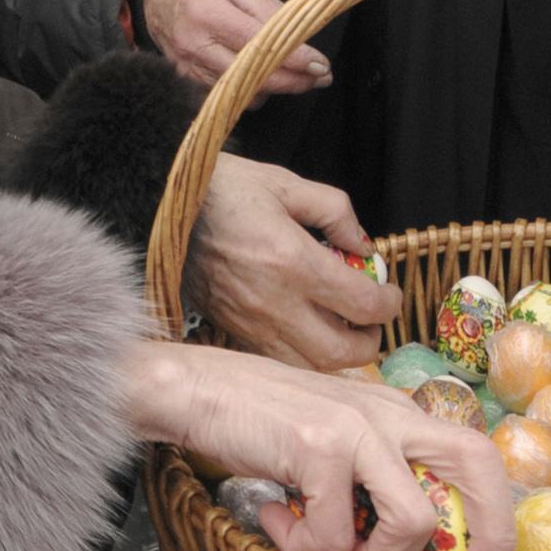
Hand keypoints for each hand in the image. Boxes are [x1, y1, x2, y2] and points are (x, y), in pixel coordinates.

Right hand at [120, 342, 514, 550]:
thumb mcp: (334, 440)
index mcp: (399, 413)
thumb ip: (371, 476)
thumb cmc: (259, 423)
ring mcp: (356, 426)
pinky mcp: (319, 445)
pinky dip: (303, 546)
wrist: (194, 389)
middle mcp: (389, 413)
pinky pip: (333, 534)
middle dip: (490, 542)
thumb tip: (405, 548)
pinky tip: (275, 521)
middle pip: (475, 469)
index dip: (498, 523)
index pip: (477, 459)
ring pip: (411, 520)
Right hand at [142, 0, 328, 98]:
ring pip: (242, 93)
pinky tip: (266, 78)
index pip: (258, 43)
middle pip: (252, 76)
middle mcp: (196, 46)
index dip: (294, 58)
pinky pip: (228, 98)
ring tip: (297, 75)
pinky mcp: (189, 83)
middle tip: (320, 77)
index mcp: (208, 12)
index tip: (320, 64)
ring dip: (275, 88)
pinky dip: (252, 91)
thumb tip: (298, 33)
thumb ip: (267, 7)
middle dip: (292, 81)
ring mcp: (190, 69)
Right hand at [190, 155, 395, 370]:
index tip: (389, 292)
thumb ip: (335, 212)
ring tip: (341, 330)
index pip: (362, 304)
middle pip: (340, 352)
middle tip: (372, 322)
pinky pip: (275, 360)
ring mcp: (249, 322)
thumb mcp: (286, 184)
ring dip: (335, 356)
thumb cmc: (221, 189)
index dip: (389, 304)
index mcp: (293, 261)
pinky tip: (304, 331)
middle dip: (369, 342)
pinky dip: (299, 356)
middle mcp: (273, 302)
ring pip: (308, 366)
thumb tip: (362, 246)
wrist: (160, 206)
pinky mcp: (229, 329)